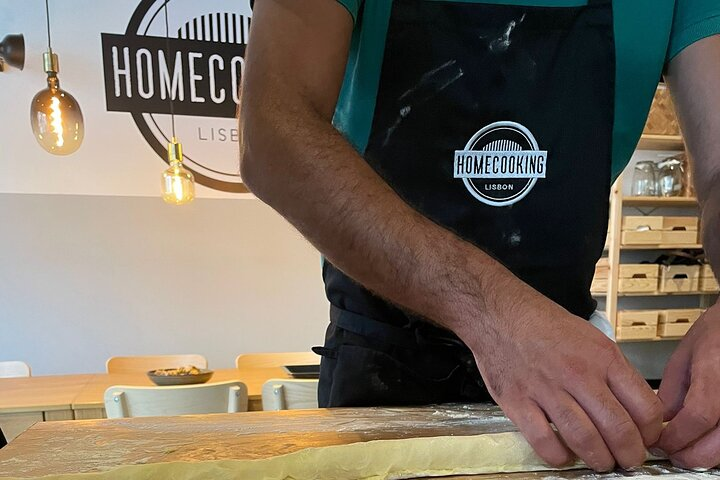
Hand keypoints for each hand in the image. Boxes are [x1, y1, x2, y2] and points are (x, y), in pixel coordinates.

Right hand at [466, 292, 662, 471]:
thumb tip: (633, 406)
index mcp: (603, 358)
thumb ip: (613, 371)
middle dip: (629, 455)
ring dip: (598, 460)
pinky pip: (545, 442)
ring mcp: (547, 389)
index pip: (645, 408)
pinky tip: (563, 454)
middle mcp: (578, 374)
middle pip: (618, 430)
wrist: (499, 314)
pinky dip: (559, 456)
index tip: (646, 439)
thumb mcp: (591, 337)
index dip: (651, 433)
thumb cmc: (544, 325)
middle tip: (627, 460)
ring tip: (600, 462)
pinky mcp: (518, 402)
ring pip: (585, 440)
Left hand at [655, 303, 719, 468]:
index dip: (676, 437)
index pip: (697, 418)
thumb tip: (660, 421)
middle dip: (690, 456)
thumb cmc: (718, 332)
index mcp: (715, 374)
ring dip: (707, 455)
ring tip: (688, 449)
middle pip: (718, 445)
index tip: (659, 443)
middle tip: (672, 454)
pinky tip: (707, 440)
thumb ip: (672, 392)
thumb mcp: (685, 357)